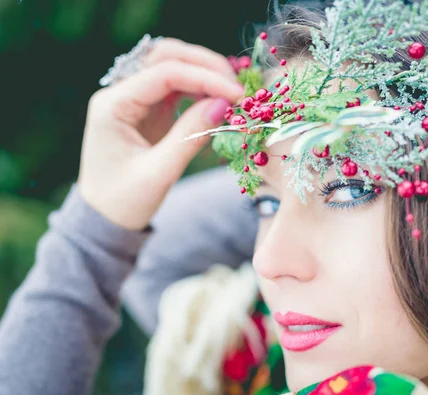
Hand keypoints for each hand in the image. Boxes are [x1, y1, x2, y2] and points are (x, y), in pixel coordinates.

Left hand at [78, 38, 244, 229]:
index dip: (204, 78)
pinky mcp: (148, 109)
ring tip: (231, 92)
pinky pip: (176, 86)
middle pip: (165, 56)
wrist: (104, 219)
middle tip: (236, 86)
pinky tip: (218, 99)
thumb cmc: (124, 201)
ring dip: (203, 72)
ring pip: (172, 65)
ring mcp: (134, 99)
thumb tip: (223, 104)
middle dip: (204, 64)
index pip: (163, 74)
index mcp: (112, 106)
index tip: (236, 94)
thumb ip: (190, 136)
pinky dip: (200, 87)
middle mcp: (120, 93)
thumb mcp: (159, 173)